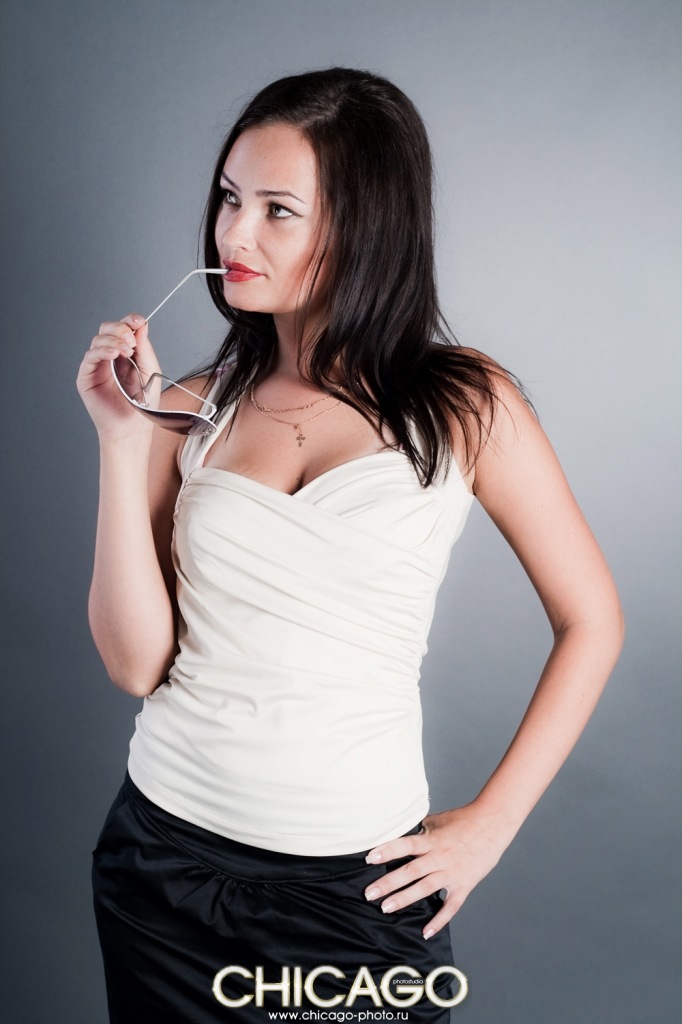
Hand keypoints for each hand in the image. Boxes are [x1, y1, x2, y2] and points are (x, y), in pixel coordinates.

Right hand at [76, 314, 162, 440]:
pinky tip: (114, 354)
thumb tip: (142, 325)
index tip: (138, 321)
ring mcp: (97, 366)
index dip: (129, 321)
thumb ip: (145, 348)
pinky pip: (90, 357)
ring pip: (98, 340)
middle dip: (120, 329)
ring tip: (126, 350)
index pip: (123, 329)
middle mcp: (109, 357)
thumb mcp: (149, 371)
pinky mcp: (86, 377)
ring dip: (113, 340)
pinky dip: (102, 351)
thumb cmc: (142, 405)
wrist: (132, 428)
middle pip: (107, 329)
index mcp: (126, 354)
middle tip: (131, 341)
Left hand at [363, 803, 514, 938]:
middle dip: (388, 883)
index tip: (369, 858)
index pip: (406, 845)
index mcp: (432, 840)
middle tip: (369, 893)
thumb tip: (399, 832)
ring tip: (386, 908)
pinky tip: (426, 932)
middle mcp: (440, 857)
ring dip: (404, 899)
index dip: (388, 851)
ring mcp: (452, 873)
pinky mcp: (464, 885)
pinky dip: (439, 920)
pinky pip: (451, 907)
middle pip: (411, 871)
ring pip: (425, 889)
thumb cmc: (463, 820)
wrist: (492, 825)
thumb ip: (419, 830)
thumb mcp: (438, 820)